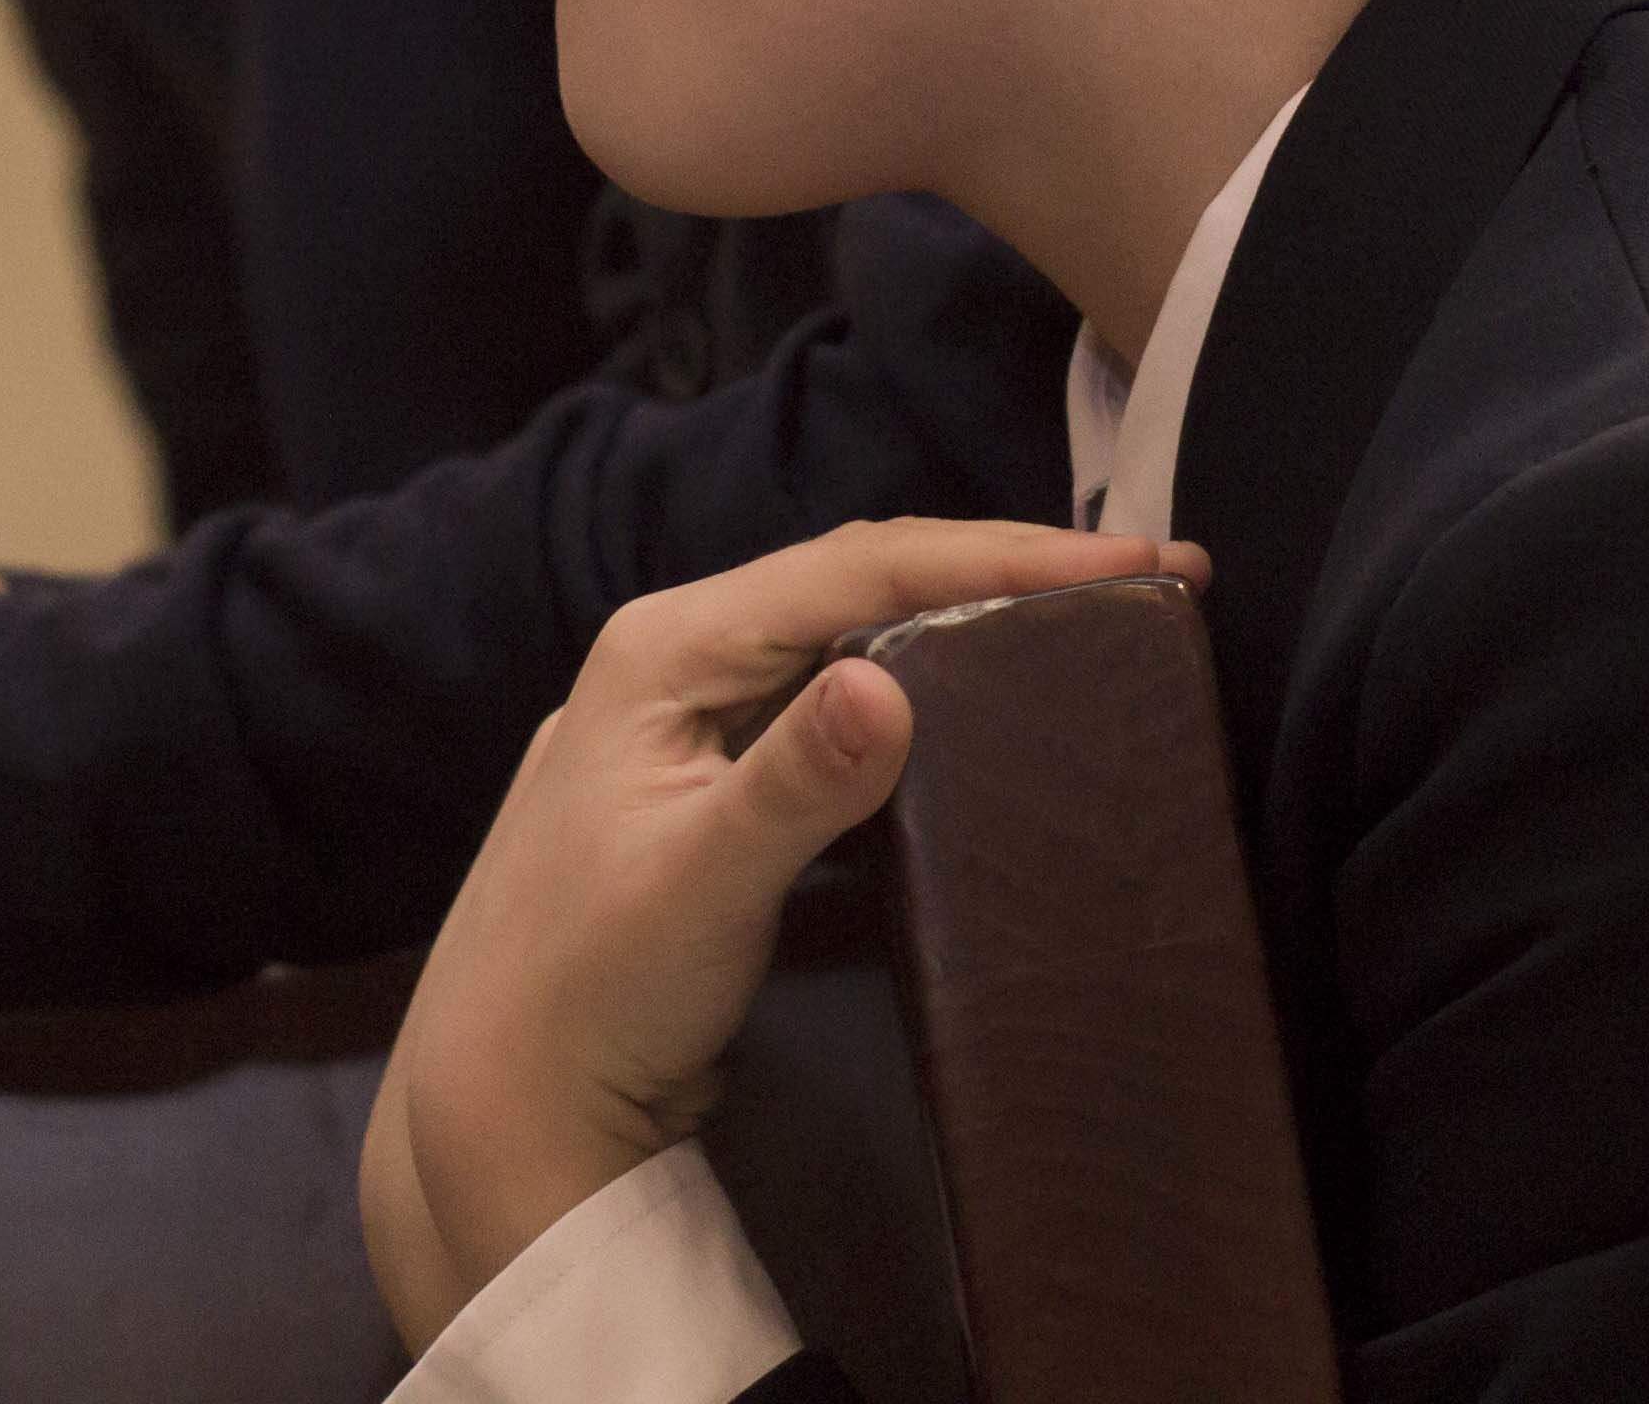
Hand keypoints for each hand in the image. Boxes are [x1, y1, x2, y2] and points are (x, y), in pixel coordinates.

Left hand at [359, 519, 1203, 1347]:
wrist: (502, 1094)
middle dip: (1005, 568)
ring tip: (1088, 618)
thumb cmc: (590, 988)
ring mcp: (694, 717)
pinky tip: (981, 699)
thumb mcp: (699, 886)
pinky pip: (833, 698)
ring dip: (968, 619)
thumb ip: (796, 784)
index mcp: (669, 647)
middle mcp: (679, 657)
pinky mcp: (714, 777)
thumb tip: (892, 681)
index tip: (1132, 559)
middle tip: (1146, 575)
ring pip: (853, 633)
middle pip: (866, 581)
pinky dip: (921, 685)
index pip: (864, 568)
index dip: (1004, 554)